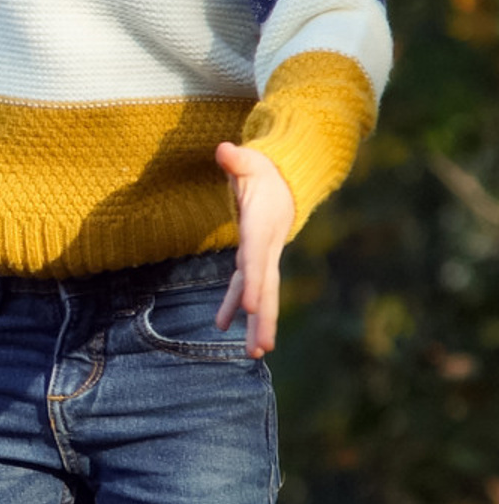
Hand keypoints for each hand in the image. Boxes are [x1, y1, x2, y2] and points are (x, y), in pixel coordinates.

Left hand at [215, 141, 295, 355]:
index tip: (248, 307)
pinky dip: (231, 305)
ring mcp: (261, 257)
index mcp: (261, 229)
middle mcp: (265, 249)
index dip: (252, 282)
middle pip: (264, 288)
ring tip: (254, 354)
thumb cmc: (263, 170)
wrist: (284, 181)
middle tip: (261, 349)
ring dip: (255, 323)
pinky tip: (220, 325)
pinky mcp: (253, 259)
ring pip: (259, 295)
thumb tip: (223, 149)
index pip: (256, 260)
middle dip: (262, 318)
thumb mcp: (251, 161)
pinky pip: (242, 286)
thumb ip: (237, 159)